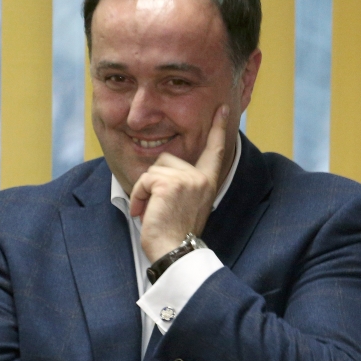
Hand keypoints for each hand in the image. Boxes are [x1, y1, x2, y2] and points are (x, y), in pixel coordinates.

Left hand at [130, 104, 229, 261]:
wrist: (175, 252)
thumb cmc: (175, 235)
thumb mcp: (185, 205)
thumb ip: (181, 185)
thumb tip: (161, 172)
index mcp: (208, 183)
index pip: (214, 151)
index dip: (217, 129)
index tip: (223, 108)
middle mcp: (201, 178)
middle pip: (166, 160)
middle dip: (154, 182)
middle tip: (158, 208)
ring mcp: (187, 179)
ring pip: (153, 170)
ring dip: (145, 191)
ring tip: (151, 212)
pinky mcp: (170, 183)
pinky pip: (144, 180)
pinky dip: (138, 197)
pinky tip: (144, 213)